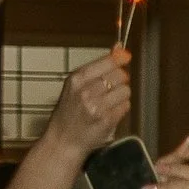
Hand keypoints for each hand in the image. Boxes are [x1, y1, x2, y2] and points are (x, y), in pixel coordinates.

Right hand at [47, 47, 132, 161]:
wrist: (63, 141)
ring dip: (121, 96)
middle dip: (120, 80)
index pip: (108, 62)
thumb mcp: (76, 85)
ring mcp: (97, 106)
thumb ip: (98, 67)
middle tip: (111, 88)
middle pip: (120, 75)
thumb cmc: (69, 112)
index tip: (125, 57)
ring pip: (125, 91)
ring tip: (108, 103)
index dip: (119, 60)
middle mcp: (86, 91)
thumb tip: (119, 47)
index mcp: (77, 79)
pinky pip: (125, 106)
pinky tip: (110, 113)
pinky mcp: (107, 120)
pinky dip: (121, 109)